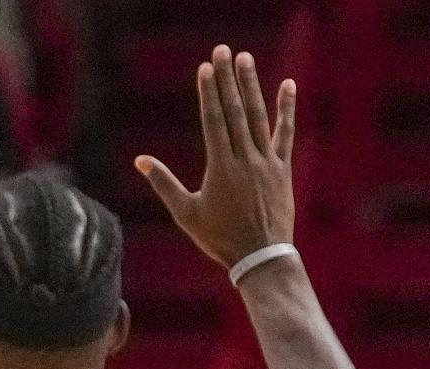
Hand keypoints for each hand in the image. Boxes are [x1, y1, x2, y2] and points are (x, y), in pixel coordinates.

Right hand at [136, 46, 295, 270]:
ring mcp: (266, 162)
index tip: (205, 68)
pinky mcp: (283, 169)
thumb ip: (164, 184)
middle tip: (222, 51)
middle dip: (227, 79)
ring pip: (258, 117)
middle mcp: (245, 159)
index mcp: (220, 168)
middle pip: (235, 111)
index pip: (213, 121)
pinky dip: (286, 110)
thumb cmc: (220, 239)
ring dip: (252, 86)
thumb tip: (141, 161)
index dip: (209, 93)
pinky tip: (288, 85)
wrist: (261, 257)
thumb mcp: (186, 213)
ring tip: (245, 59)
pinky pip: (285, 134)